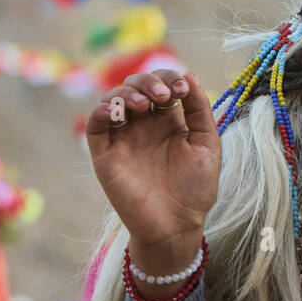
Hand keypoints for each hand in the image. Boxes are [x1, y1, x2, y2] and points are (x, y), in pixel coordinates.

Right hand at [85, 69, 220, 253]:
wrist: (176, 226)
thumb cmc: (196, 188)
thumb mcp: (206, 143)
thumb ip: (199, 109)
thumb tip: (189, 74)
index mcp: (169, 119)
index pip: (162, 83)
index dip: (170, 77)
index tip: (182, 90)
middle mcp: (144, 124)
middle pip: (136, 85)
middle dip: (149, 81)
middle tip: (164, 96)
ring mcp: (123, 137)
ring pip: (112, 98)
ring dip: (127, 92)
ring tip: (145, 104)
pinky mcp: (105, 155)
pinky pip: (95, 125)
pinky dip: (100, 110)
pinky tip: (117, 111)